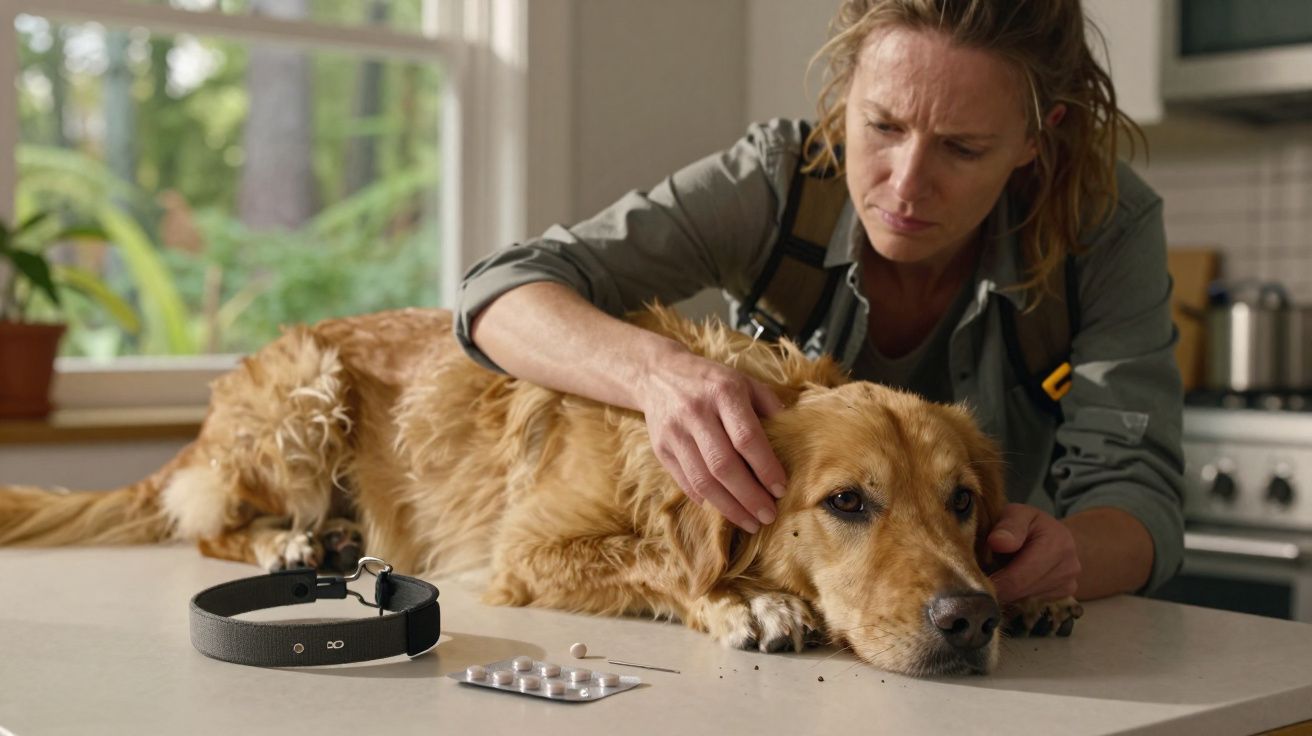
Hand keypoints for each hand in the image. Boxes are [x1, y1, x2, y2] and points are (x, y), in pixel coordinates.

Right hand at [636, 345, 786, 532]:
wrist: (658, 374)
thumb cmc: (711, 381)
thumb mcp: (744, 381)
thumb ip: (769, 405)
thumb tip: (792, 437)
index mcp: (723, 393)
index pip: (747, 438)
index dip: (766, 467)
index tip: (781, 489)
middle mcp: (696, 412)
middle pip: (723, 465)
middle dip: (749, 496)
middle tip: (768, 515)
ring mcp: (675, 432)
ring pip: (702, 480)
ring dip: (729, 507)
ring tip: (750, 522)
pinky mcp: (661, 448)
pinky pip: (684, 481)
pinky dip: (705, 500)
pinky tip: (724, 509)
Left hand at [987, 503, 1081, 603]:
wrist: (1054, 533)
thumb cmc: (1028, 523)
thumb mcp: (1016, 514)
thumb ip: (1007, 526)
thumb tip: (997, 542)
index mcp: (1057, 543)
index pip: (1019, 577)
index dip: (994, 582)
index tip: (975, 581)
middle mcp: (1069, 566)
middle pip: (1022, 591)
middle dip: (998, 588)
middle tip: (981, 578)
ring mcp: (1070, 583)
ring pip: (1026, 600)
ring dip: (1008, 592)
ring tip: (1000, 572)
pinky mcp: (1065, 595)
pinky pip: (1034, 603)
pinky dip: (1019, 595)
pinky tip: (1014, 580)